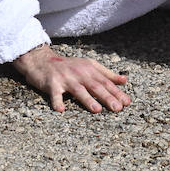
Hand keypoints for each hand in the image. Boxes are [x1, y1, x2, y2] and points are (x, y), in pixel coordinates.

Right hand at [13, 45, 130, 112]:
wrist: (42, 60)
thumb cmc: (68, 66)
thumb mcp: (89, 66)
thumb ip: (106, 74)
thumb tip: (124, 80)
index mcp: (89, 69)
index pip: (106, 81)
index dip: (117, 92)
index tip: (127, 102)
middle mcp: (79, 73)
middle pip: (95, 86)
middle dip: (107, 97)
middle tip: (118, 108)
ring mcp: (65, 78)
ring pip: (78, 90)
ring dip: (88, 100)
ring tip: (97, 110)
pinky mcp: (51, 84)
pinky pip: (55, 94)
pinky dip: (57, 102)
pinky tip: (61, 110)